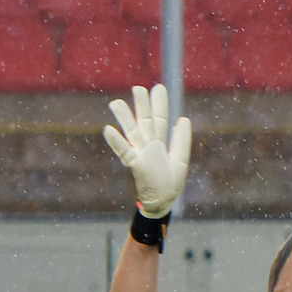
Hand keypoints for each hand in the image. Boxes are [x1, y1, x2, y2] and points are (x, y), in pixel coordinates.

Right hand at [102, 83, 190, 216]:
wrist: (161, 204)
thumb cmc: (169, 184)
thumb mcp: (180, 161)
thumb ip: (182, 141)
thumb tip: (183, 119)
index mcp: (160, 144)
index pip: (160, 120)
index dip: (160, 104)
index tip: (158, 87)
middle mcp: (149, 146)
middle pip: (145, 122)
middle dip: (142, 105)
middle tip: (138, 88)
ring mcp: (141, 154)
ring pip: (132, 133)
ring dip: (125, 118)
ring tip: (116, 103)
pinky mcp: (135, 165)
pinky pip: (125, 152)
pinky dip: (117, 141)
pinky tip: (109, 129)